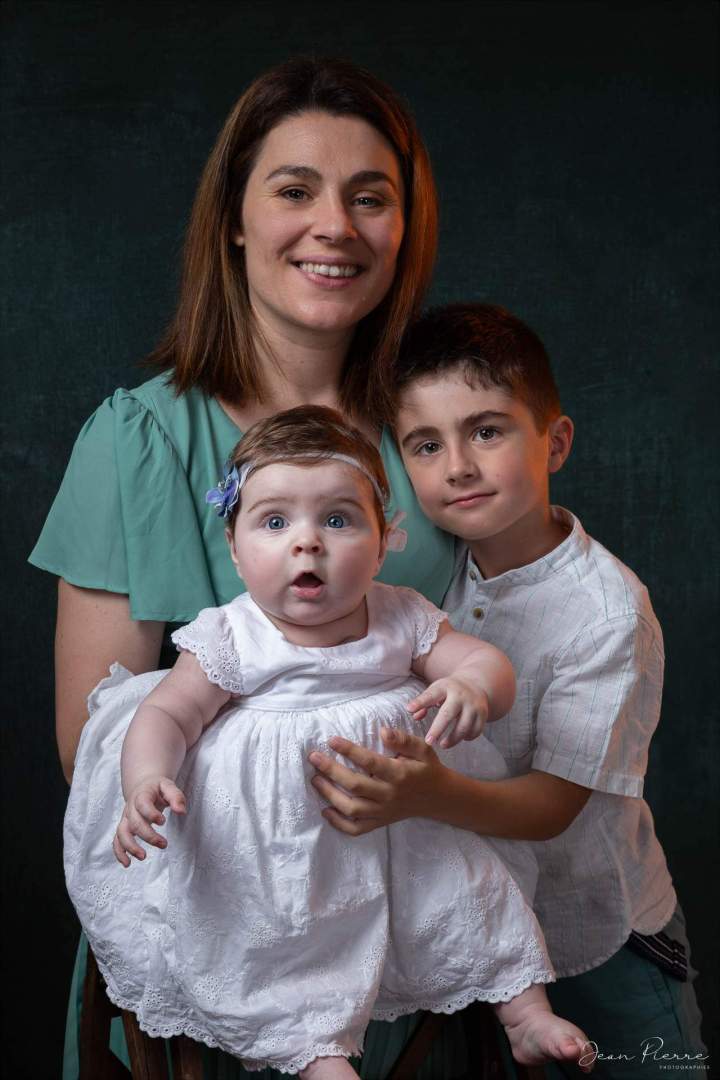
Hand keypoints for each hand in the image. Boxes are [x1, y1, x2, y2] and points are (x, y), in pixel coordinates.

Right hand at [113, 777, 185, 866]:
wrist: (142, 787)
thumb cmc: (158, 789)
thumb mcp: (169, 787)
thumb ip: (176, 797)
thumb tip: (181, 811)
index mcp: (142, 795)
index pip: (142, 804)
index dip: (151, 814)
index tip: (163, 822)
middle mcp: (131, 807)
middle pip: (134, 822)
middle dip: (148, 836)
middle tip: (164, 844)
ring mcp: (125, 818)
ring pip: (122, 833)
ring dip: (130, 846)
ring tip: (143, 857)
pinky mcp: (124, 827)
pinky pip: (117, 840)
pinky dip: (119, 853)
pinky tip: (128, 863)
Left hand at [309, 728, 447, 835]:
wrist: (439, 798)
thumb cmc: (427, 769)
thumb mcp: (423, 749)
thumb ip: (403, 739)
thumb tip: (383, 731)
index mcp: (400, 774)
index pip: (370, 762)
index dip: (349, 751)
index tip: (331, 740)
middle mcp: (390, 795)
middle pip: (355, 785)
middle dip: (331, 770)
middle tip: (314, 757)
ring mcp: (384, 811)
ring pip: (352, 808)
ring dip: (330, 795)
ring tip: (315, 780)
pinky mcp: (380, 822)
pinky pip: (357, 829)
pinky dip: (339, 824)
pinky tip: (326, 810)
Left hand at [407, 677, 488, 747]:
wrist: (476, 685)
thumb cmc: (450, 691)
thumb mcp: (436, 690)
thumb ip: (423, 702)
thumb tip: (413, 716)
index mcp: (445, 687)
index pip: (431, 695)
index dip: (420, 702)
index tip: (409, 709)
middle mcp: (460, 696)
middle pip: (448, 714)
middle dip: (437, 729)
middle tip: (428, 742)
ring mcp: (473, 705)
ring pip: (463, 726)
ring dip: (453, 739)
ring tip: (443, 745)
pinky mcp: (483, 715)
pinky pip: (475, 731)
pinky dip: (467, 737)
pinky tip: (460, 738)